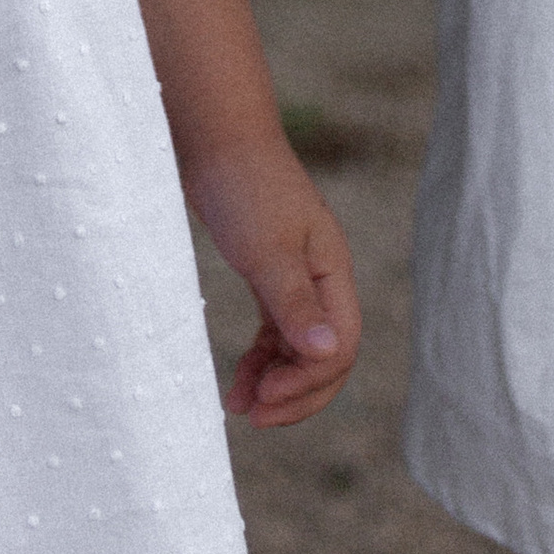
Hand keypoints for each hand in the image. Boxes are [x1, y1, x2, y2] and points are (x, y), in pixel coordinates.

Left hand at [190, 145, 360, 429]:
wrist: (213, 137)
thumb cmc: (243, 185)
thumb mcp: (268, 249)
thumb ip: (296, 304)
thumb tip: (328, 356)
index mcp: (332, 271)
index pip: (340, 346)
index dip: (308, 382)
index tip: (262, 399)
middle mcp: (320, 278)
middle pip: (327, 356)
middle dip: (295, 393)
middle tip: (254, 417)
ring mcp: (295, 276)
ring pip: (298, 348)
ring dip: (274, 381)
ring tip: (238, 406)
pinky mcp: (267, 272)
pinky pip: (275, 332)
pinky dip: (259, 358)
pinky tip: (238, 377)